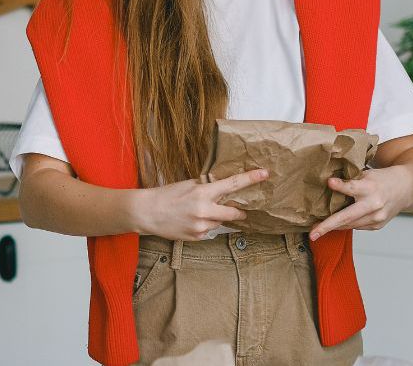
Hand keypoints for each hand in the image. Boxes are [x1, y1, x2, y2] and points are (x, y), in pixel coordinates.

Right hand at [129, 169, 268, 240]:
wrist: (147, 213)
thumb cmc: (166, 195)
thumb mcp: (188, 185)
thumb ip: (207, 187)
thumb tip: (224, 188)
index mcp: (202, 193)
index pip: (232, 185)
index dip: (250, 179)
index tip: (264, 174)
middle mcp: (205, 211)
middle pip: (234, 212)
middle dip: (238, 211)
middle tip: (239, 208)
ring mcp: (201, 226)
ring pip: (220, 221)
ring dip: (216, 217)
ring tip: (196, 213)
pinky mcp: (198, 237)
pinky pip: (210, 231)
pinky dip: (205, 225)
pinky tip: (191, 221)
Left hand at [309, 166, 412, 239]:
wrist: (406, 188)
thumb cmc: (382, 179)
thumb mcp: (367, 174)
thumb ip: (351, 180)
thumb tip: (327, 184)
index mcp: (371, 188)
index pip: (353, 187)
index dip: (341, 186)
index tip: (329, 182)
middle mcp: (374, 205)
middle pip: (348, 216)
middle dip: (328, 226)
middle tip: (313, 234)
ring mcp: (376, 218)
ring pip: (349, 225)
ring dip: (333, 227)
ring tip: (317, 229)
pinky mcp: (377, 225)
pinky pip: (356, 227)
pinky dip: (346, 225)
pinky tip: (336, 224)